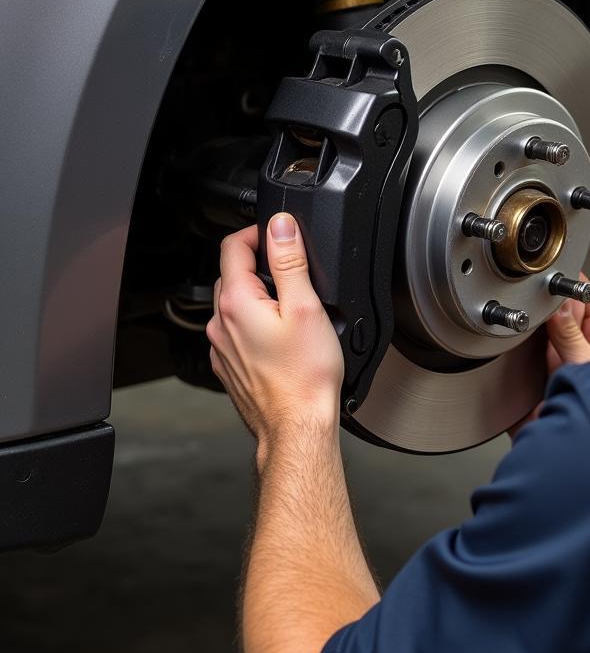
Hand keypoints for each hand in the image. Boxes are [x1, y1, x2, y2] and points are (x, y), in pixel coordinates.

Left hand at [206, 214, 343, 454]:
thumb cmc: (305, 376)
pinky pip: (236, 332)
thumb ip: (289, 261)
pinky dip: (254, 324)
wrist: (297, 426)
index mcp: (236, 302)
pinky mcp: (230, 367)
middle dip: (259, 264)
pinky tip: (280, 338)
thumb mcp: (305, 307)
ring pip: (234, 304)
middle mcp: (220, 323)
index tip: (278, 234)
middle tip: (292, 271)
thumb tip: (280, 226)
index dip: (256, 232)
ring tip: (291, 307)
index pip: (232, 246)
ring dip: (257, 295)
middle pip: (231, 274)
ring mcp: (222, 348)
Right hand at [509, 275, 589, 436]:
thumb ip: (570, 334)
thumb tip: (557, 303)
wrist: (579, 458)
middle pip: (557, 314)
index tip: (553, 271)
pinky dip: (510, 352)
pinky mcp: (534, 381)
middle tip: (530, 295)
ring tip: (517, 319)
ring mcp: (556, 364)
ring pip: (536, 333)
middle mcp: (580, 348)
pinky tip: (504, 344)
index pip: (587, 298)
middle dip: (544, 306)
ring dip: (527, 329)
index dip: (571, 283)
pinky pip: (518, 359)